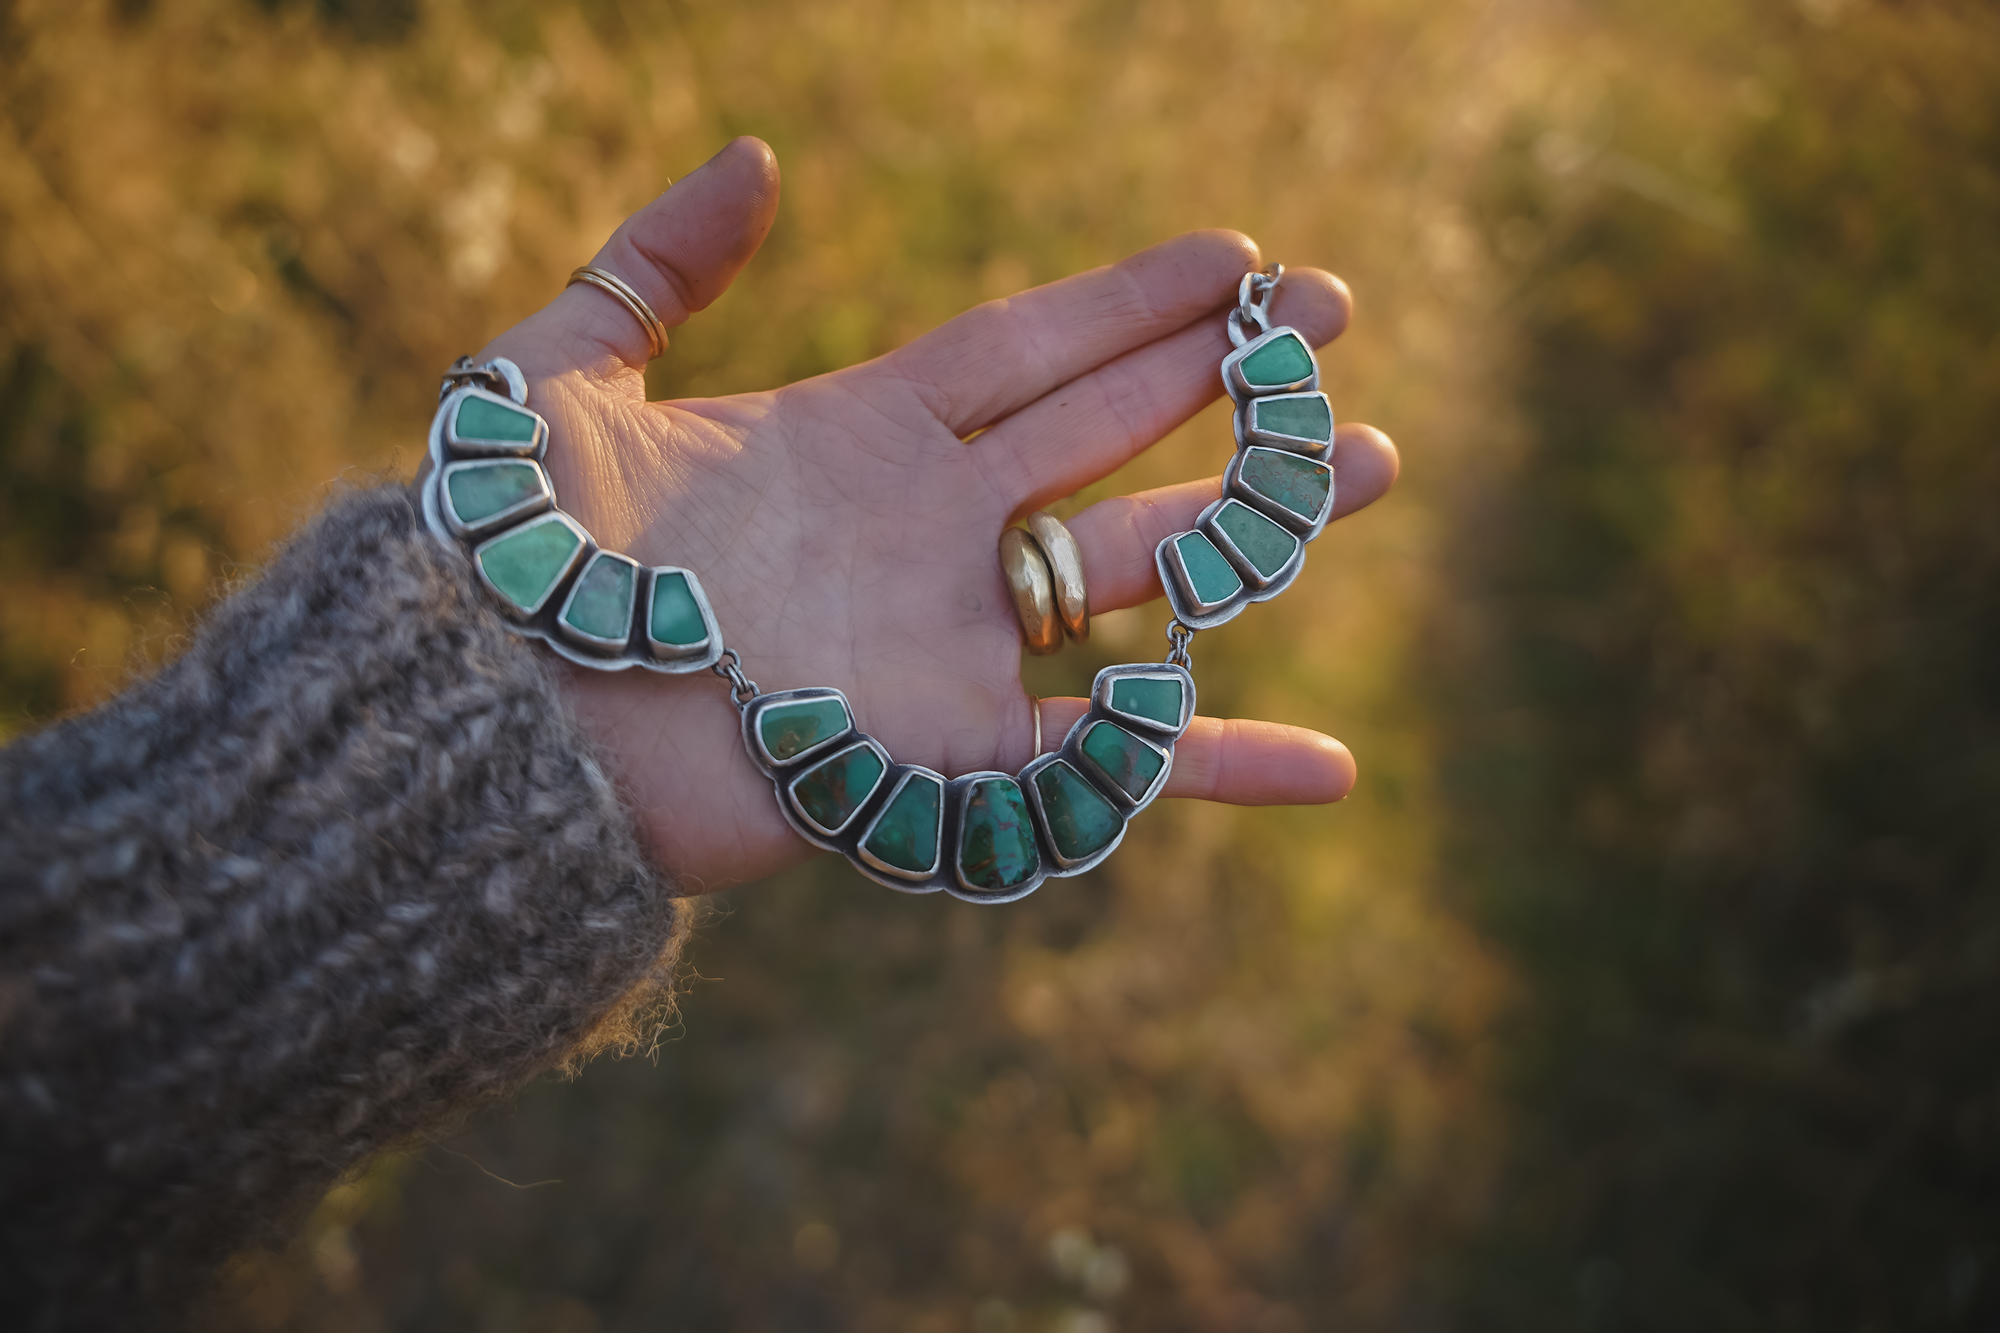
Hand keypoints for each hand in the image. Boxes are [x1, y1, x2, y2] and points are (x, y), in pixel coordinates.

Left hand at [475, 137, 1398, 890]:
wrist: (492, 722)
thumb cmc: (509, 549)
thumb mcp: (556, 372)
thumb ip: (654, 262)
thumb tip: (756, 158)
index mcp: (855, 434)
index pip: (1030, 349)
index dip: (1130, 298)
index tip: (1237, 253)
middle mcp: (927, 533)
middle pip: (1113, 435)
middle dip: (1228, 377)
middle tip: (1338, 316)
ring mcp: (953, 644)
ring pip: (1143, 570)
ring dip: (1264, 524)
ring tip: (1376, 466)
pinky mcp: (955, 758)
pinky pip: (1117, 768)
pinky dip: (1222, 767)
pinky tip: (1333, 767)